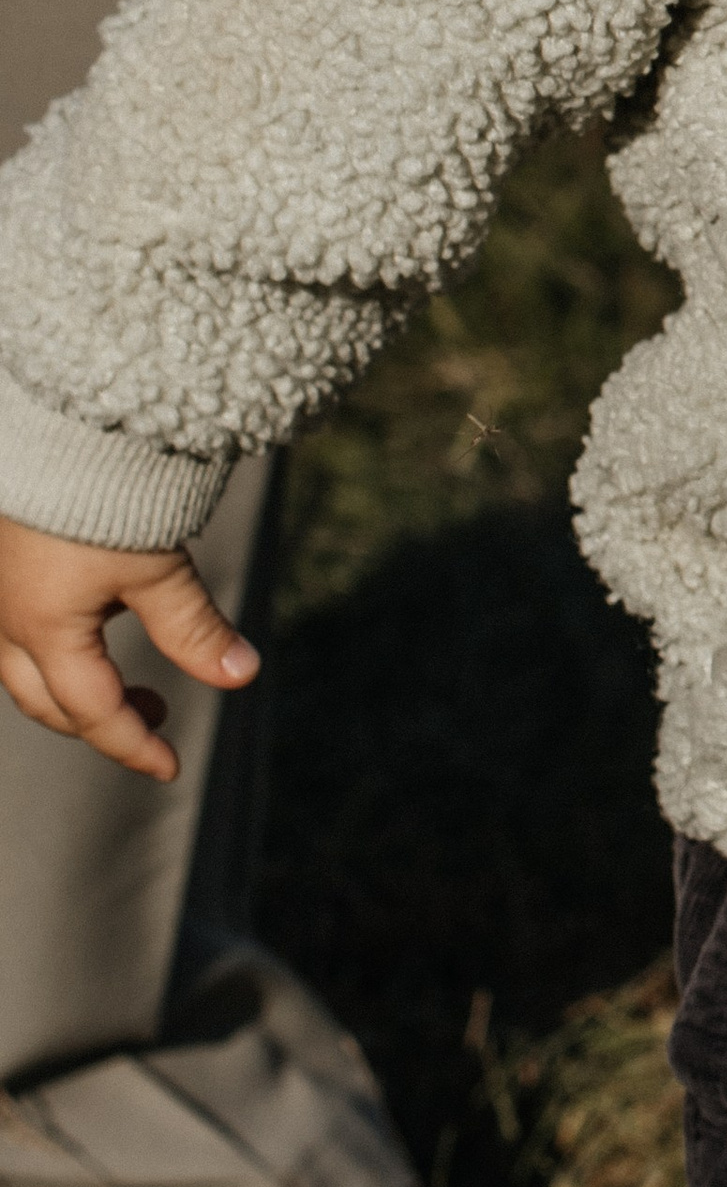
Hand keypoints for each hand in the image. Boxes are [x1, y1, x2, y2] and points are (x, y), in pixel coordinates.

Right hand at [0, 511, 257, 782]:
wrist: (60, 419)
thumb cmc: (107, 492)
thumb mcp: (159, 568)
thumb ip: (195, 629)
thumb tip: (243, 676)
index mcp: (43, 631)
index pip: (91, 712)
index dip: (133, 745)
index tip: (171, 766)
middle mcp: (6, 620)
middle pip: (46, 701)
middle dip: (97, 722)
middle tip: (156, 715)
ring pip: (23, 670)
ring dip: (72, 688)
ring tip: (128, 680)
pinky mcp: (2, 563)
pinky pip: (15, 631)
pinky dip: (53, 650)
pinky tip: (90, 629)